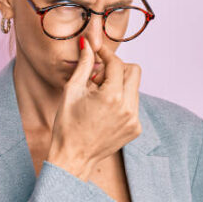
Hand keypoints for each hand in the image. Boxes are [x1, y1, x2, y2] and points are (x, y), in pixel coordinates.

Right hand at [46, 36, 141, 181]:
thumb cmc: (67, 125)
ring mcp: (134, 120)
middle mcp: (128, 108)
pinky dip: (121, 101)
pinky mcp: (135, 128)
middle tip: (97, 78)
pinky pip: (133, 104)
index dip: (106, 54)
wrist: (73, 158)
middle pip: (133, 71)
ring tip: (98, 97)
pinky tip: (104, 111)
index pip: (117, 63)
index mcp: (112, 97)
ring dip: (119, 85)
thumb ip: (84, 64)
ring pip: (134, 88)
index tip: (97, 51)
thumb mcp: (72, 90)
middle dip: (117, 68)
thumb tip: (87, 43)